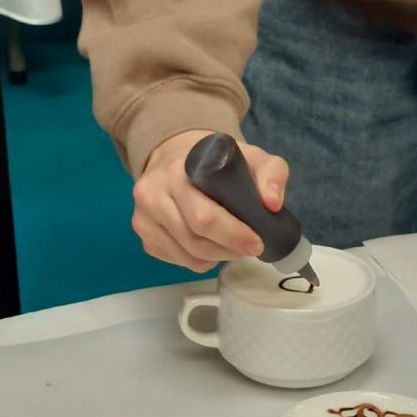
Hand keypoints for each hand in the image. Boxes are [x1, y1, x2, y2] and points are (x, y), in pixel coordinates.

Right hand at [131, 130, 289, 272]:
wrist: (176, 157)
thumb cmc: (216, 163)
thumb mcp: (251, 157)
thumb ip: (271, 173)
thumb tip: (272, 204)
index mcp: (177, 172)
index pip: (203, 217)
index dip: (232, 235)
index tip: (257, 242)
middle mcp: (152, 194)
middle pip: (194, 241)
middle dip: (227, 250)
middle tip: (249, 248)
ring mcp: (143, 217)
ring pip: (186, 255)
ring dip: (215, 258)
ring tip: (231, 246)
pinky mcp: (143, 235)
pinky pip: (176, 259)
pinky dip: (198, 260)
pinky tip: (209, 245)